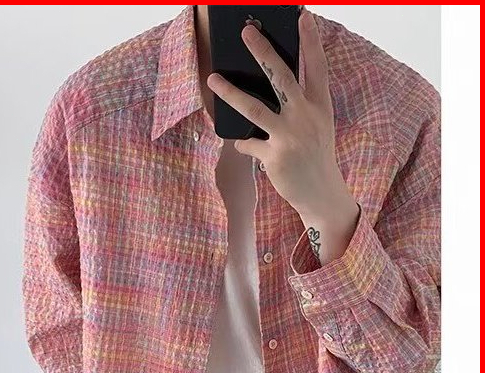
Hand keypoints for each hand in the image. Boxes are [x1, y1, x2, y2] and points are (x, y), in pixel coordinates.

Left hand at [206, 10, 359, 261]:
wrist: (321, 194)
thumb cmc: (315, 156)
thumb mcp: (318, 125)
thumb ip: (301, 104)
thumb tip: (269, 86)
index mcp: (319, 106)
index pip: (316, 67)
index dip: (309, 41)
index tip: (302, 16)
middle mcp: (306, 116)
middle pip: (281, 78)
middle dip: (263, 52)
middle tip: (246, 32)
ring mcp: (289, 136)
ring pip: (254, 108)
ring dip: (230, 92)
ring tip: (212, 79)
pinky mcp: (274, 156)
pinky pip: (248, 143)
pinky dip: (242, 143)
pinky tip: (242, 144)